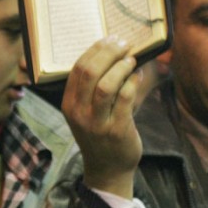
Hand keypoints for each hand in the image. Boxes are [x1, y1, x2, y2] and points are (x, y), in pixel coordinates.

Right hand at [61, 36, 142, 198]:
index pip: (77, 68)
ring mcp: (97, 122)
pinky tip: (138, 76)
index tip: (111, 39)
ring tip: (131, 60)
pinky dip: (132, 82)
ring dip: (121, 67)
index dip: (95, 50)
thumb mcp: (88, 111)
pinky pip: (124, 99)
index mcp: (69, 103)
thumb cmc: (101, 133)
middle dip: (108, 53)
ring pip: (106, 85)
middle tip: (124, 44)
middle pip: (89, 72)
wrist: (108, 168)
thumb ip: (95, 86)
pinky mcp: (116, 129)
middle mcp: (79, 112)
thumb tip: (115, 52)